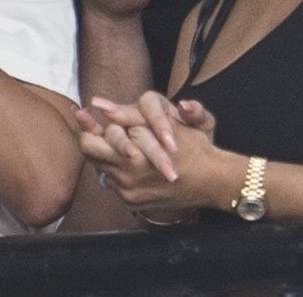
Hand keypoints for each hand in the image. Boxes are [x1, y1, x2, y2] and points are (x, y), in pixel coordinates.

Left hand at [80, 97, 223, 218]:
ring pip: (103, 169)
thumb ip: (135, 116)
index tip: (80, 112)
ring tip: (121, 145)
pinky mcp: (132, 202)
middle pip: (92, 154)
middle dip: (95, 139)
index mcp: (135, 155)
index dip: (86, 125)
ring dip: (109, 156)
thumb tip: (104, 106)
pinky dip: (120, 172)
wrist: (213, 182)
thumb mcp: (171, 126)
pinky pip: (115, 184)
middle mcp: (126, 176)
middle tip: (95, 128)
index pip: (92, 141)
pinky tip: (134, 164)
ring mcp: (128, 191)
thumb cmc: (197, 148)